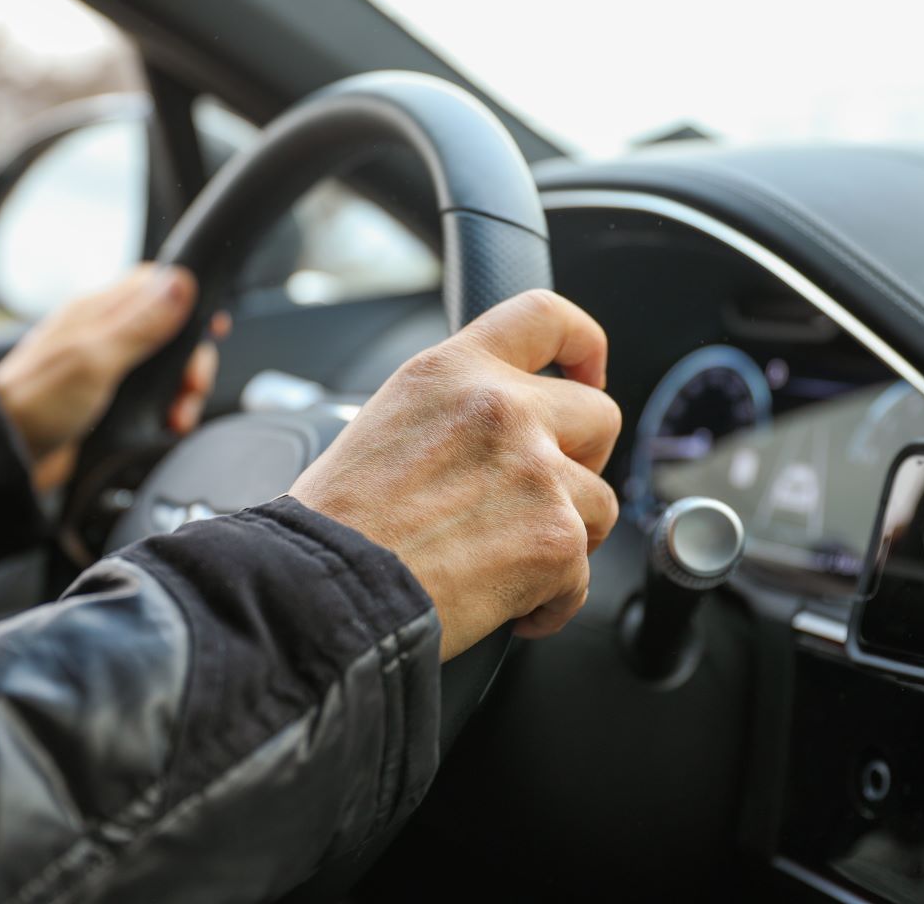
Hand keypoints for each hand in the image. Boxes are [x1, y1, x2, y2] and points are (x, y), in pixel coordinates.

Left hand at [0, 264, 226, 490]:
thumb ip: (140, 324)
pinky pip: (153, 399)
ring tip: (178, 414)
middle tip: (191, 385)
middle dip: (191, 359)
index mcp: (97, 311)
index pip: (155, 283)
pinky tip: (167, 427)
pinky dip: (167, 412)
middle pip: (170, 331)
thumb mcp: (94, 358)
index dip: (189, 299)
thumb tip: (180, 282)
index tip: (211, 327)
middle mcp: (105, 335)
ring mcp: (108, 369)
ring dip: (183, 391)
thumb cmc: (35, 402)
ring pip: (165, 368)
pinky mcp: (110, 402)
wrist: (4, 455)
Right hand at [290, 290, 621, 659]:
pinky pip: (582, 575)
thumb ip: (454, 409)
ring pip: (599, 502)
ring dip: (567, 536)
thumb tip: (494, 433)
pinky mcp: (555, 538)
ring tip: (511, 564)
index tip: (589, 372)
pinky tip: (509, 607)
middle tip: (545, 495)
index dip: (584, 343)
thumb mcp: (385, 421)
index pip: (545, 316)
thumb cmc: (336, 524)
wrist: (324, 590)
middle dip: (584, 459)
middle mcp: (504, 408)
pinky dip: (552, 601)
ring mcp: (538, 471)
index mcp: (455, 371)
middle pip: (599, 415)